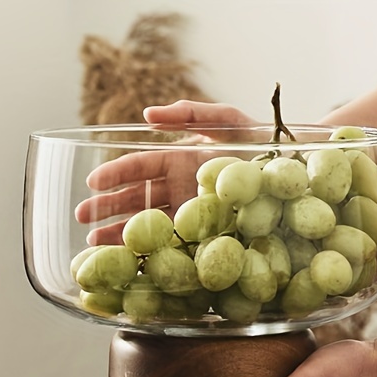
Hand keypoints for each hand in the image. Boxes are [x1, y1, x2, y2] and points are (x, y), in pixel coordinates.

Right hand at [74, 101, 257, 245]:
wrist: (294, 172)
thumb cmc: (263, 143)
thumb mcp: (227, 121)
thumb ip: (190, 114)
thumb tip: (148, 115)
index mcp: (178, 160)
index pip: (138, 167)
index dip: (115, 174)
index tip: (92, 183)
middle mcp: (178, 189)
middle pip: (135, 200)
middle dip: (106, 208)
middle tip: (82, 218)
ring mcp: (188, 215)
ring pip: (145, 225)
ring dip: (118, 234)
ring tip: (93, 245)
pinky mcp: (201, 236)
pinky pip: (170, 246)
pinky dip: (148, 254)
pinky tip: (128, 262)